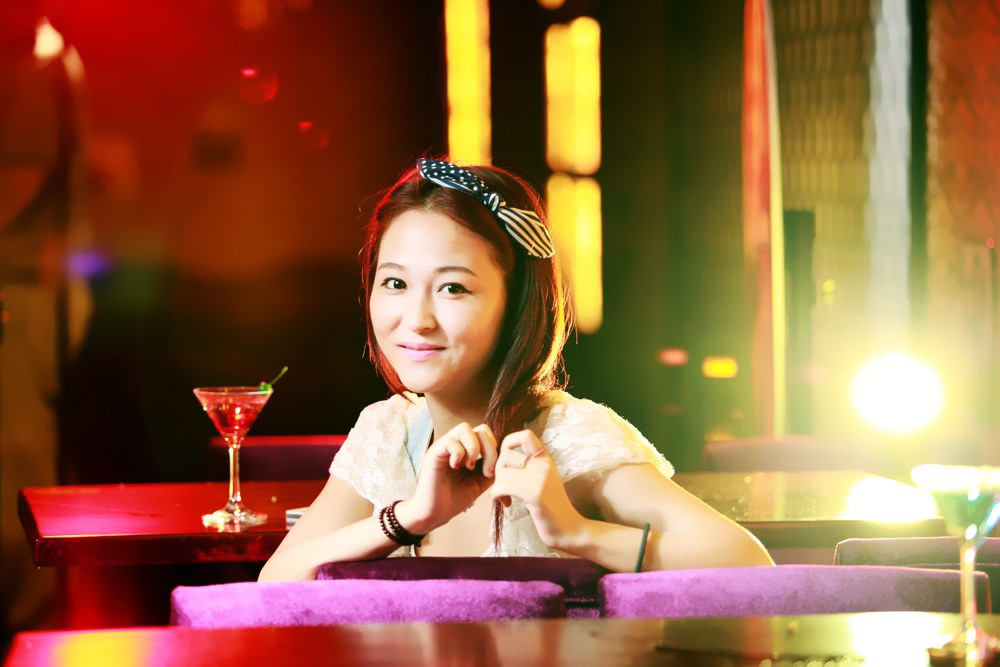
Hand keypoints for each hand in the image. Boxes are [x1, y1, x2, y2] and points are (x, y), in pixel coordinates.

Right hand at [402, 422, 498, 532]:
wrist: (434, 513)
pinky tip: (456, 467)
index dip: (495, 449)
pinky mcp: (434, 453)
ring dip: (473, 448)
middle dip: (489, 450)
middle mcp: (457, 444)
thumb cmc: (454, 499)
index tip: (492, 472)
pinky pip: (450, 441)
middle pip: (480, 429)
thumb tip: (507, 462)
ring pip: (465, 428)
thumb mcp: (480, 483)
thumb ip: (491, 469)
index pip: (487, 434)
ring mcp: (444, 446)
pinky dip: (458, 453)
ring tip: (470, 467)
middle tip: (486, 472)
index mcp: (468, 449)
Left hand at [488, 430, 584, 548]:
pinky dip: (497, 495)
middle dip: (497, 472)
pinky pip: (503, 486)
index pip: (525, 435)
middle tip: (503, 487)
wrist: (569, 529)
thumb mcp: (543, 480)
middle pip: (506, 455)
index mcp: (546, 459)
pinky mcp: (534, 493)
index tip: (506, 463)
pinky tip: (506, 503)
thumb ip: (529, 467)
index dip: (508, 444)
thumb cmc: (552, 508)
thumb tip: (504, 460)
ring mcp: (540, 478)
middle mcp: (544, 464)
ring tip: (506, 498)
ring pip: (502, 471)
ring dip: (497, 486)